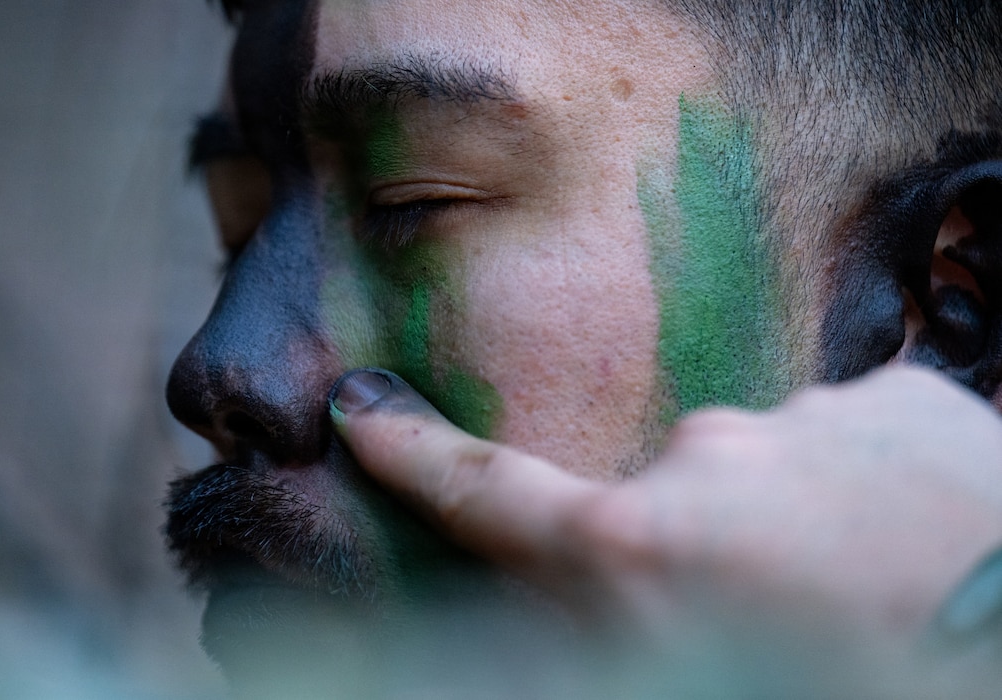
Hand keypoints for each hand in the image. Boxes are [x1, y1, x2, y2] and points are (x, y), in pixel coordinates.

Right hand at [329, 366, 1001, 659]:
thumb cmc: (869, 687)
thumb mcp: (691, 675)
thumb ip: (613, 614)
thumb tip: (585, 578)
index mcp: (639, 549)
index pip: (489, 492)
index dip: (413, 455)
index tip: (363, 411)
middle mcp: (708, 459)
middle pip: (660, 499)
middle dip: (695, 547)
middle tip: (775, 620)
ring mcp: (811, 417)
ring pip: (768, 471)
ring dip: (799, 524)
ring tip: (874, 594)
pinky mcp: (904, 398)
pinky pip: (854, 443)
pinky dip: (872, 493)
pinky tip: (925, 551)